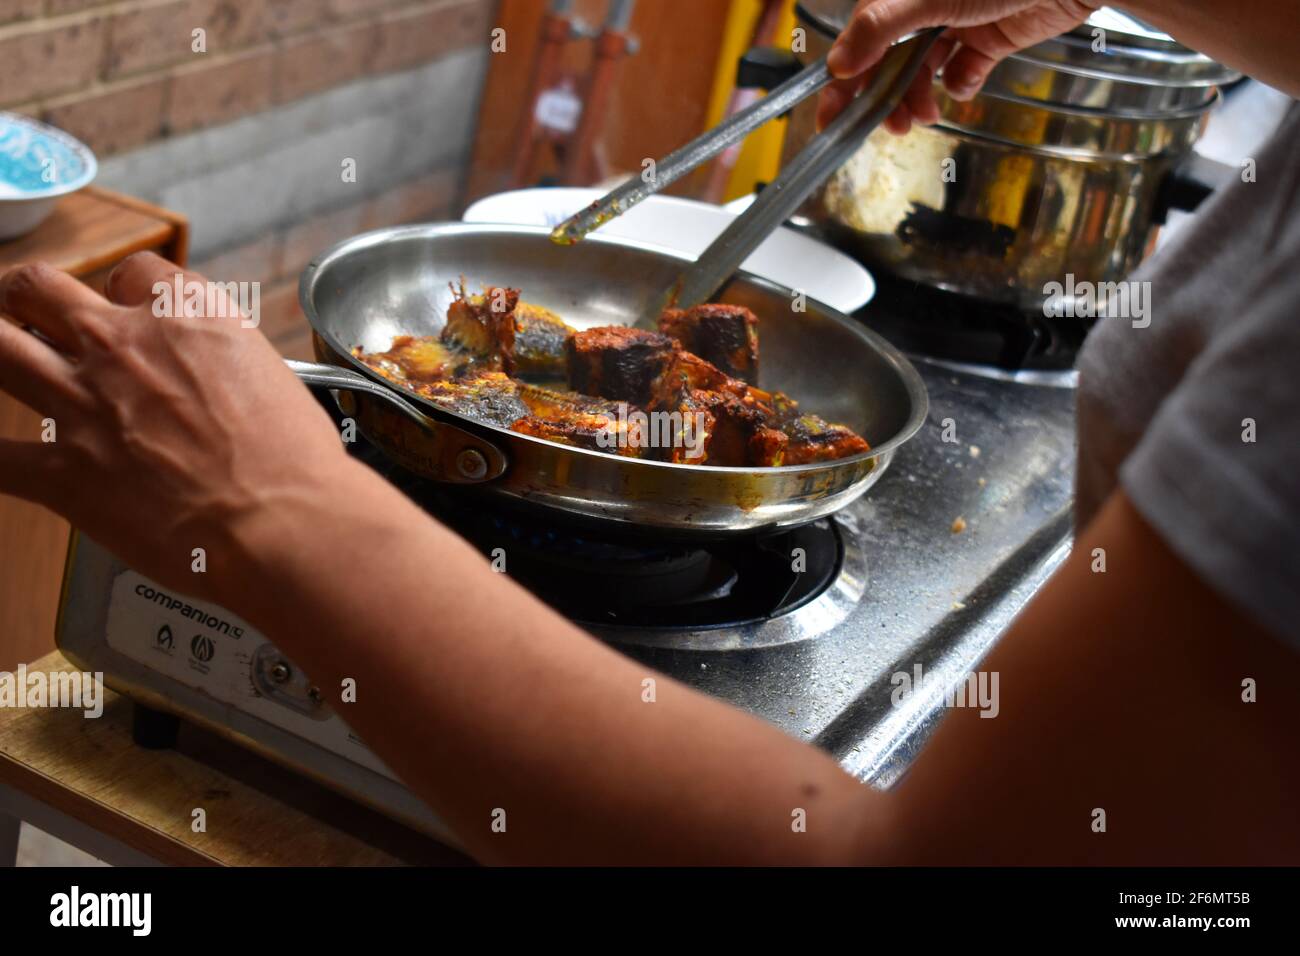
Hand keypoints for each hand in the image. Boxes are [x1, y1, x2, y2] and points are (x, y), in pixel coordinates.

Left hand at [0, 253, 353, 603]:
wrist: (281, 520)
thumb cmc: (293, 461)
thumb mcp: (274, 376)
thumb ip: (226, 363)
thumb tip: (215, 380)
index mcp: (185, 315)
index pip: (133, 272)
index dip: (126, 290)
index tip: (128, 310)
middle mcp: (123, 345)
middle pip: (38, 287)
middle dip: (23, 295)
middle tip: (23, 308)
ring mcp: (83, 404)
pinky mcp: (63, 473)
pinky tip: (0, 457)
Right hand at [816, 0, 1098, 133]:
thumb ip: (880, 28)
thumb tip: (838, 63)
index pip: (861, 40)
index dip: (846, 80)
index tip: (832, 116)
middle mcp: (925, 7)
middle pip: (890, 61)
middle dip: (886, 97)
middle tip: (887, 126)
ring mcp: (958, 23)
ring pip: (924, 71)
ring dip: (919, 98)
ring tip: (925, 116)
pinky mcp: (990, 39)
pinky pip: (964, 71)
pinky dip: (962, 84)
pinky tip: (966, 83)